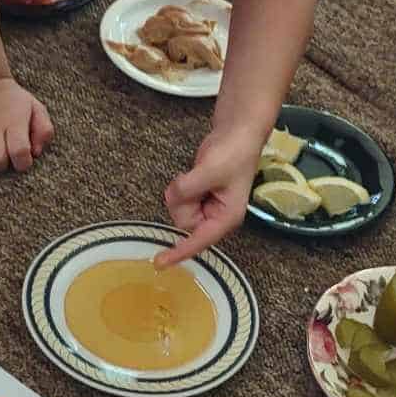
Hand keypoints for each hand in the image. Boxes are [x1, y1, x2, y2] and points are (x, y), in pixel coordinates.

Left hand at [156, 126, 259, 265]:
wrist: (236, 133)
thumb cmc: (233, 153)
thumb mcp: (211, 170)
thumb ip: (189, 188)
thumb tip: (173, 197)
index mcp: (226, 218)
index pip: (198, 241)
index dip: (178, 252)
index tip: (159, 264)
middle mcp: (216, 217)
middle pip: (184, 222)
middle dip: (183, 201)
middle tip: (195, 179)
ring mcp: (206, 207)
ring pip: (178, 210)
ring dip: (180, 191)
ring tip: (196, 174)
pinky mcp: (198, 196)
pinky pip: (179, 199)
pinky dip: (180, 186)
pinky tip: (193, 174)